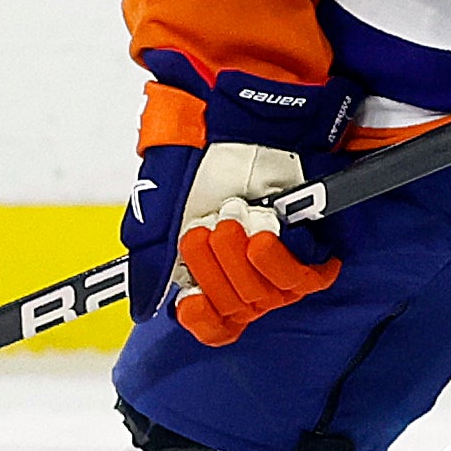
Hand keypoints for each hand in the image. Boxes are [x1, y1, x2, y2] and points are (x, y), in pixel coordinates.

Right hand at [166, 141, 338, 345]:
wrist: (238, 126)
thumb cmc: (199, 164)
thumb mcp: (158, 211)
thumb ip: (150, 261)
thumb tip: (142, 308)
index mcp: (207, 272)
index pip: (213, 325)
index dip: (203, 318)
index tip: (189, 299)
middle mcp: (244, 275)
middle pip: (235, 311)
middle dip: (214, 270)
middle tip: (207, 229)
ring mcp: (277, 265)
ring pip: (264, 298)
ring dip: (241, 260)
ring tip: (232, 220)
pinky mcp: (307, 249)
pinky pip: (300, 281)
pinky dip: (276, 260)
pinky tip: (262, 238)